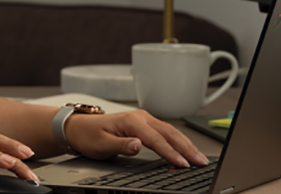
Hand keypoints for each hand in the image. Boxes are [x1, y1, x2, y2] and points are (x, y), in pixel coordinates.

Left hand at [64, 111, 207, 166]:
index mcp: (131, 121)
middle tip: (201, 161)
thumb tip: (138, 145)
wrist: (79, 127)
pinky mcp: (144, 123)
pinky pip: (166, 132)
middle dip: (187, 148)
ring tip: (199, 157)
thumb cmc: (89, 135)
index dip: (171, 153)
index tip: (183, 164)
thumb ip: (121, 146)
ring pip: (170, 131)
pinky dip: (178, 141)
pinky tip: (186, 149)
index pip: (156, 139)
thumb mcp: (101, 145)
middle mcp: (141, 117)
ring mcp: (144, 119)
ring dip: (186, 144)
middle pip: (169, 133)